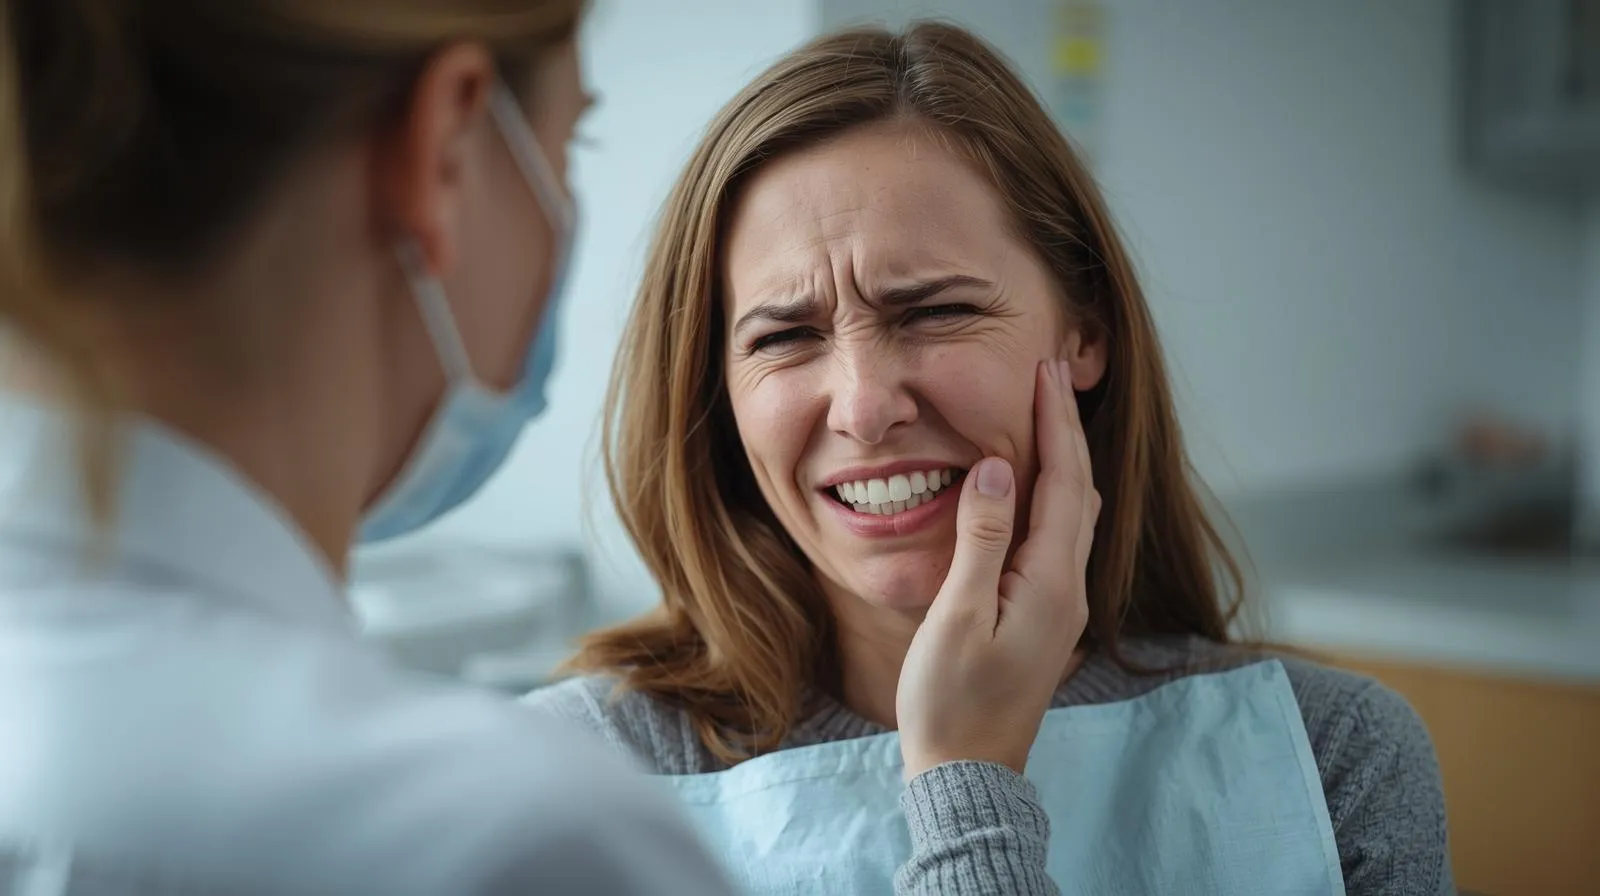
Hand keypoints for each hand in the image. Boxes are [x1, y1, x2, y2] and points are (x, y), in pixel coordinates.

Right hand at [896, 359, 1098, 778]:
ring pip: (1073, 515)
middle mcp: (1069, 588)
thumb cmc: (951, 699)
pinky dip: (1049, 496)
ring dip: (1062, 461)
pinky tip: (1029, 488)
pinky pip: (1057, 539)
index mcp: (1052, 582)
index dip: (1056, 422)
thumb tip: (1000, 468)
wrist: (969, 772)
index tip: (1045, 370)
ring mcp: (1060, 605)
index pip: (1064, 481)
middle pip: (1079, 491)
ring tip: (1044, 417)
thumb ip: (982, 538)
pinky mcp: (1044, 617)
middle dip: (1066, 430)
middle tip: (1048, 377)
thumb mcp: (958, 615)